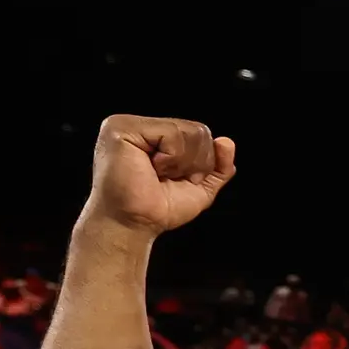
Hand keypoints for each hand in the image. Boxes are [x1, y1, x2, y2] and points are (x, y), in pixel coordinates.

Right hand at [81, 114, 236, 236]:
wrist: (134, 225)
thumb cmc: (157, 209)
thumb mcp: (201, 187)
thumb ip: (218, 166)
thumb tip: (227, 142)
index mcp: (156, 136)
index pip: (199, 133)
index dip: (202, 162)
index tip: (178, 180)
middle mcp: (141, 126)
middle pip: (198, 130)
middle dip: (195, 163)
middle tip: (167, 178)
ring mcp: (128, 124)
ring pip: (188, 131)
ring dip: (181, 163)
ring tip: (157, 174)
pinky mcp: (122, 128)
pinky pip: (171, 133)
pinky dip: (171, 158)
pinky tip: (151, 168)